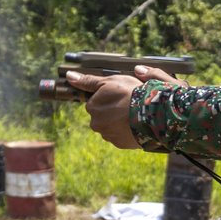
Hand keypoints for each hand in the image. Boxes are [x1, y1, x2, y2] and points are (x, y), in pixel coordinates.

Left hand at [66, 65, 185, 149]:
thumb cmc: (131, 93)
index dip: (109, 98)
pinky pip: (121, 137)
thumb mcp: (109, 81)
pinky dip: (126, 131)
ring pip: (111, 127)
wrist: (151, 113)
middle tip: (128, 105)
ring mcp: (108, 135)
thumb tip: (69, 75)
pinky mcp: (120, 144)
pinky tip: (135, 124)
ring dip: (119, 122)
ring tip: (133, 115)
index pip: (96, 102)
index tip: (120, 96)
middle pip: (102, 116)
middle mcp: (96, 123)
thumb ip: (88, 80)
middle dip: (112, 111)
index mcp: (92, 107)